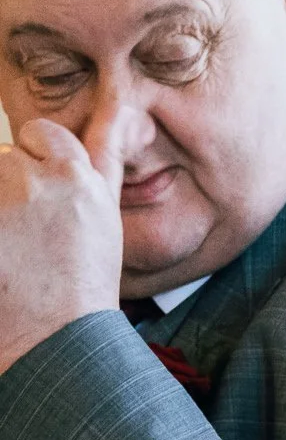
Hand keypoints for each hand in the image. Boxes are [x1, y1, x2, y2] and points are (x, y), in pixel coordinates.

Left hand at [0, 116, 133, 374]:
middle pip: (4, 158)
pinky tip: (3, 252)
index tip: (40, 197)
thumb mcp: (106, 217)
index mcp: (80, 179)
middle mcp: (39, 181)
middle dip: (9, 187)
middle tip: (23, 235)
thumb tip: (120, 100)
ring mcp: (2, 199)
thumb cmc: (82, 285)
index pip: (43, 134)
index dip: (38, 162)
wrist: (55, 339)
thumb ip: (105, 158)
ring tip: (9, 247)